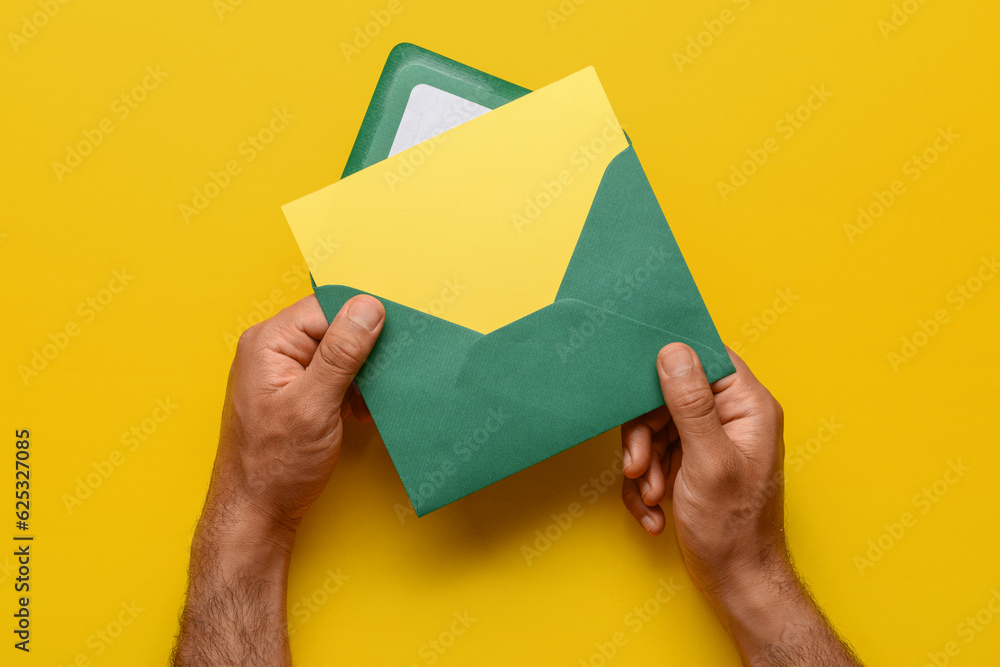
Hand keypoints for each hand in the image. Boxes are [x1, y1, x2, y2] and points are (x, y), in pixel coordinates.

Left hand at [211, 293, 383, 533]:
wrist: (256, 513)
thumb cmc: (274, 466)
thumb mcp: (314, 405)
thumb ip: (341, 354)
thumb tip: (369, 307)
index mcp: (268, 342)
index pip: (326, 308)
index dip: (362, 323)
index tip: (391, 343)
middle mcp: (273, 350)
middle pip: (334, 327)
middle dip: (364, 353)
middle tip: (383, 378)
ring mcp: (284, 371)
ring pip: (338, 353)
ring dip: (362, 375)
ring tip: (369, 402)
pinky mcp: (296, 392)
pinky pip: (334, 375)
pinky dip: (353, 391)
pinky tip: (360, 412)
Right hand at [621, 344, 860, 665]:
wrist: (735, 581)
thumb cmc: (734, 528)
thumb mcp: (708, 461)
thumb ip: (690, 404)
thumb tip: (673, 350)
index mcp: (747, 406)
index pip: (704, 359)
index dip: (668, 366)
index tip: (636, 384)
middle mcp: (730, 418)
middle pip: (668, 395)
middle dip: (645, 434)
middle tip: (638, 465)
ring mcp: (708, 442)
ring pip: (654, 428)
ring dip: (644, 464)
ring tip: (652, 495)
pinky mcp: (689, 464)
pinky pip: (653, 456)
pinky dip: (646, 485)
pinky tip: (653, 512)